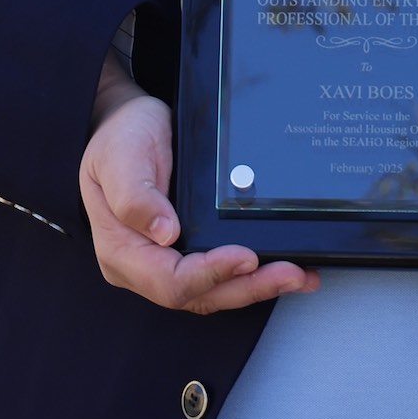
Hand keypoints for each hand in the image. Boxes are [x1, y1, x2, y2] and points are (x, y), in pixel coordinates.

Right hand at [79, 56, 318, 314]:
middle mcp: (141, 266)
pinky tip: (282, 268)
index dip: (211, 274)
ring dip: (257, 286)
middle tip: (290, 272)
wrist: (124, 123)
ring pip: (214, 292)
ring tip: (298, 275)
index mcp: (121, 250)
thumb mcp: (120, 156)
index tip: (245, 256)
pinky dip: (252, 276)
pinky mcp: (184, 254)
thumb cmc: (119, 138)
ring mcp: (164, 264)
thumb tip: (165, 233)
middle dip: (248, 287)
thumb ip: (134, 196)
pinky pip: (219, 277)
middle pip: (199, 295)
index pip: (169, 280)